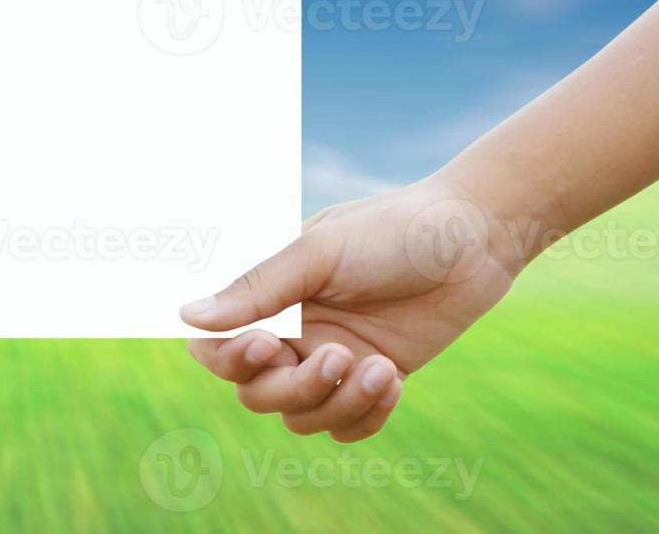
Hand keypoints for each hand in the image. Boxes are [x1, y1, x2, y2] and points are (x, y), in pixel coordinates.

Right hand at [180, 174, 521, 441]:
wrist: (472, 240)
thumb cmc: (391, 231)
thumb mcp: (318, 253)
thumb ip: (256, 288)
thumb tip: (187, 316)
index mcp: (271, 298)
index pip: (217, 347)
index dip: (229, 360)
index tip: (270, 345)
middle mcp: (294, 333)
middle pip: (259, 394)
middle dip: (296, 387)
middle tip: (339, 355)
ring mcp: (333, 359)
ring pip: (302, 418)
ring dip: (339, 403)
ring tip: (381, 370)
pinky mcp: (373, 380)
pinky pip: (346, 427)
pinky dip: (365, 416)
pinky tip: (393, 380)